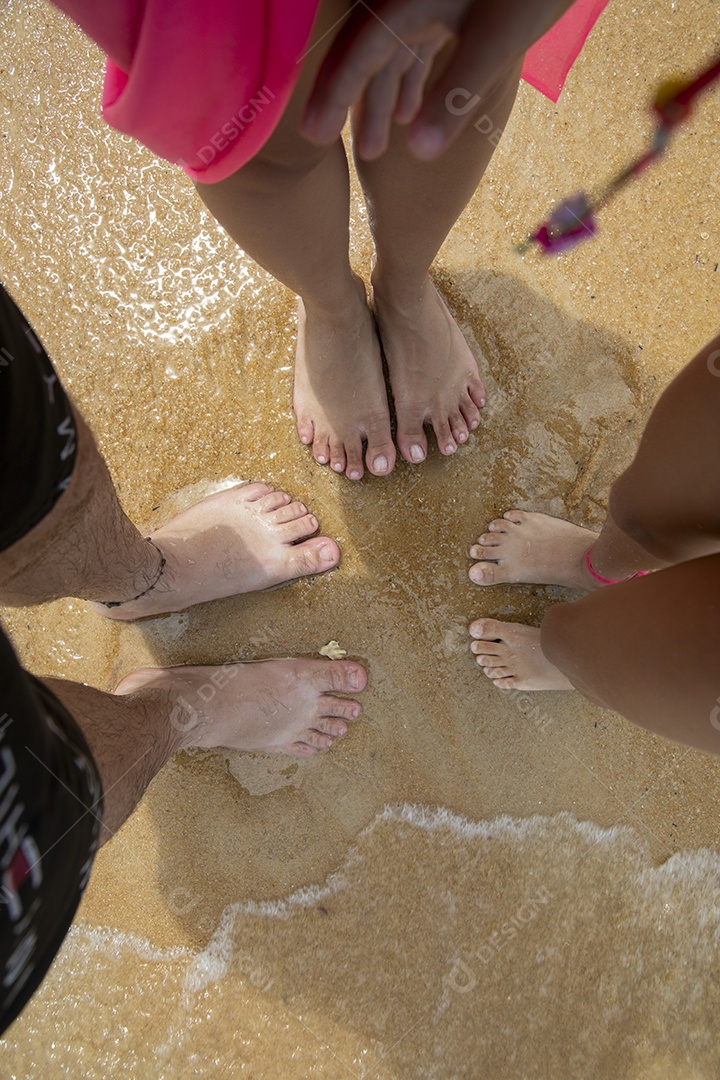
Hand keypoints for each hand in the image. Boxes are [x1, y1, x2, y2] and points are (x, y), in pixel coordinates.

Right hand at [301, 0, 574, 160]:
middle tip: (322, 141)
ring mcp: (430, 0)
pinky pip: (413, 45)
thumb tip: (417, 153)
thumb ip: (455, 97)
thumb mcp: (495, 44)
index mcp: (407, 2)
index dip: (332, 95)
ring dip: (379, 98)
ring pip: (389, 53)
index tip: (314, 135)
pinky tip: (406, 113)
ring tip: (371, 147)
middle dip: (346, 99)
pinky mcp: (451, 4)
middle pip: (364, 51)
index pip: (358, 53)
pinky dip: (406, 79)